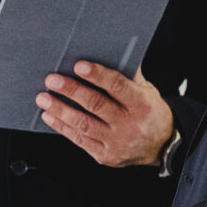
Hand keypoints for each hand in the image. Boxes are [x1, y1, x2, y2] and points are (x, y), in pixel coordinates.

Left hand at [36, 61, 173, 166]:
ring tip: (43, 98)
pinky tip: (50, 116)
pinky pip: (80, 140)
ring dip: (60, 110)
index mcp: (141, 103)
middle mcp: (129, 123)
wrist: (162, 146)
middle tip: (52, 80)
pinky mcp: (106, 156)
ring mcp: (117, 142)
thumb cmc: (150, 112)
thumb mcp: (147, 90)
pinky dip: (62, 127)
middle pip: (96, 104)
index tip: (78, 66)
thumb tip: (110, 50)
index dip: (97, 75)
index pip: (117, 86)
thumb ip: (129, 74)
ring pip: (84, 124)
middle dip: (71, 91)